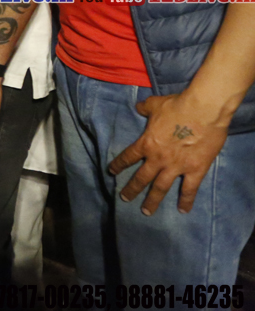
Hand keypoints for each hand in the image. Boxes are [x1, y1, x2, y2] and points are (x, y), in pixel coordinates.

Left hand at [108, 92, 230, 214]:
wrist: (203, 111)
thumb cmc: (177, 106)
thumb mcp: (155, 104)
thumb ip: (144, 108)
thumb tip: (138, 107)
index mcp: (147, 143)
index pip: (128, 157)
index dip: (119, 165)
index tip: (112, 172)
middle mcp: (158, 158)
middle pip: (141, 178)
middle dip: (132, 189)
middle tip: (124, 199)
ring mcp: (176, 166)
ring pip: (160, 188)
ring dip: (153, 201)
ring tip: (146, 212)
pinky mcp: (195, 170)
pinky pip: (189, 189)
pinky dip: (186, 201)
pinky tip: (183, 211)